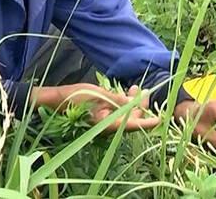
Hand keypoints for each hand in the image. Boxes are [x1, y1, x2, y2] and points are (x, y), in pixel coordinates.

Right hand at [34, 83, 160, 132]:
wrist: (54, 102)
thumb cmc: (74, 98)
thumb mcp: (98, 94)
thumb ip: (116, 99)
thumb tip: (132, 102)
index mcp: (107, 125)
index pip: (133, 125)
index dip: (148, 122)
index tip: (161, 118)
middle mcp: (107, 127)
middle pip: (131, 119)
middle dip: (139, 105)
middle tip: (142, 89)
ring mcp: (103, 124)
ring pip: (125, 116)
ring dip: (131, 103)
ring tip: (133, 88)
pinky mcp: (99, 119)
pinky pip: (117, 114)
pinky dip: (122, 104)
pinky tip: (123, 93)